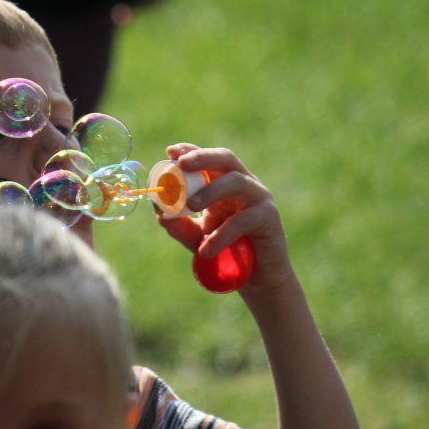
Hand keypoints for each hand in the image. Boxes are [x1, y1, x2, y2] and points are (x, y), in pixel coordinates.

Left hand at [155, 144, 294, 294]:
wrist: (257, 277)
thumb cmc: (227, 250)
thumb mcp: (197, 236)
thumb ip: (180, 225)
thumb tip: (159, 214)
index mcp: (223, 183)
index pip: (208, 159)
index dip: (190, 151)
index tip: (171, 151)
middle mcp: (243, 184)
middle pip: (226, 159)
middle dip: (203, 157)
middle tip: (182, 164)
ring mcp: (259, 198)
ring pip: (236, 181)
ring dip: (211, 190)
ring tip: (190, 205)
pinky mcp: (269, 217)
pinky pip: (244, 219)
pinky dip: (222, 233)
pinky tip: (206, 250)